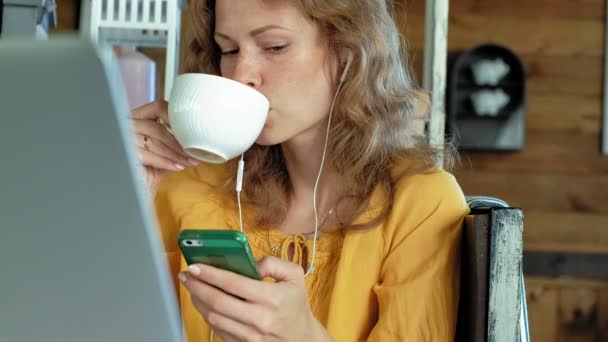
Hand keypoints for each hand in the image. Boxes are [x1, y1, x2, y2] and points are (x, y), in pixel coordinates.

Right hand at [130, 100, 197, 192]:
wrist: (133, 192)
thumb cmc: (147, 174)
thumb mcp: (163, 155)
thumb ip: (173, 144)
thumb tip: (195, 140)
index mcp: (137, 120)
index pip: (158, 107)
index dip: (175, 117)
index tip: (190, 132)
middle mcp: (127, 126)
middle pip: (157, 127)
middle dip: (178, 143)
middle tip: (193, 154)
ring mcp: (122, 139)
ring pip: (154, 141)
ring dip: (175, 154)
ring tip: (188, 162)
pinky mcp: (123, 154)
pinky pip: (147, 155)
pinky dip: (165, 162)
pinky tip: (176, 167)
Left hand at [179, 256, 332, 341]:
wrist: (301, 339)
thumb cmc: (295, 304)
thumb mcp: (294, 276)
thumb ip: (273, 263)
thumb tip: (250, 262)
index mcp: (272, 299)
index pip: (234, 284)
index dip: (211, 274)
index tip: (195, 265)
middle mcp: (260, 319)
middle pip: (218, 302)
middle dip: (197, 286)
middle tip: (186, 274)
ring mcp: (250, 336)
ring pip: (213, 317)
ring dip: (198, 300)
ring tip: (192, 285)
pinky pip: (217, 329)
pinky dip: (206, 314)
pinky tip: (202, 301)